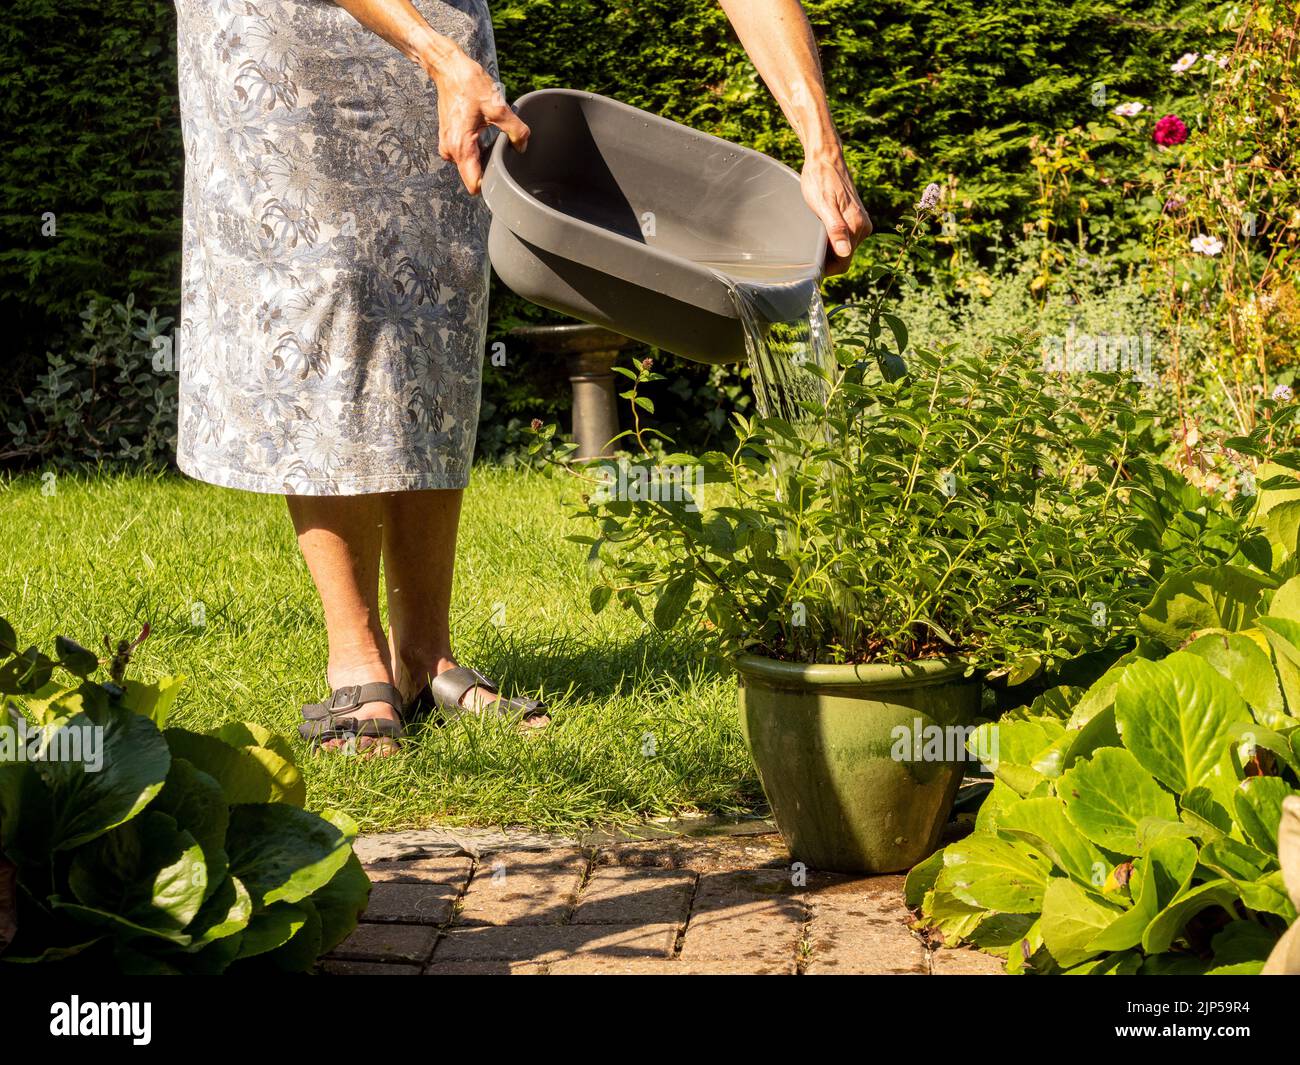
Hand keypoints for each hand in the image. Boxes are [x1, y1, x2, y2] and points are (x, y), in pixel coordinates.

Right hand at [426, 49, 529, 195]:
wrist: (448, 68)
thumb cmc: (468, 85)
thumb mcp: (498, 107)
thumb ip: (515, 131)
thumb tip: (522, 146)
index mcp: (461, 147)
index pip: (474, 184)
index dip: (490, 183)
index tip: (502, 174)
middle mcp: (451, 151)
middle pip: (473, 175)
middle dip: (489, 168)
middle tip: (501, 150)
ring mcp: (448, 145)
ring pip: (470, 164)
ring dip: (482, 156)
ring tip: (490, 136)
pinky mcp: (450, 138)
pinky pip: (465, 153)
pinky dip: (476, 148)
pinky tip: (483, 132)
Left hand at [800, 152, 870, 275]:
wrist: (825, 158)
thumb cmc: (820, 179)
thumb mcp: (823, 205)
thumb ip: (835, 229)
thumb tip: (845, 252)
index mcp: (858, 226)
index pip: (844, 263)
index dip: (826, 268)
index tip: (809, 264)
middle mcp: (863, 226)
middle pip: (844, 257)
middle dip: (826, 258)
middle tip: (806, 247)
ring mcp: (860, 222)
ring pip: (843, 248)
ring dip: (828, 248)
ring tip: (812, 235)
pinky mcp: (855, 217)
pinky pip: (843, 237)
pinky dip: (830, 239)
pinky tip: (818, 229)